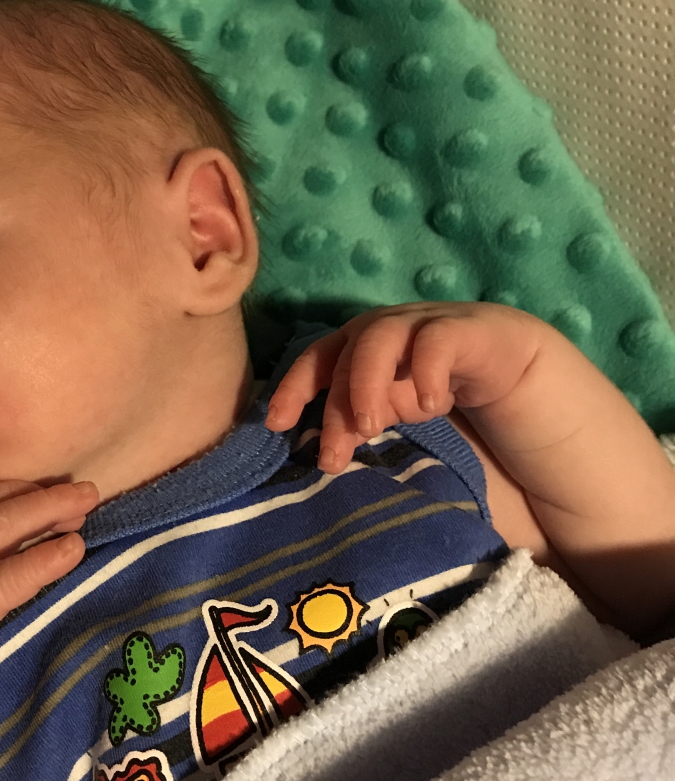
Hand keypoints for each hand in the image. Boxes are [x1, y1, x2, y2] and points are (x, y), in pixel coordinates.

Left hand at [265, 302, 545, 474]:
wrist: (504, 359)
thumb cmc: (432, 382)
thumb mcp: (389, 407)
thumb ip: (356, 422)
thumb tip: (324, 455)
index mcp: (355, 346)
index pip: (315, 361)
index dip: (293, 388)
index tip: (277, 424)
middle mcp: (382, 329)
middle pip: (343, 354)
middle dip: (334, 405)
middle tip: (334, 453)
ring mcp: (420, 324)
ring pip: (380, 338)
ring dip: (367, 382)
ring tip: (370, 425)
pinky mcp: (462, 330)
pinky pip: (437, 341)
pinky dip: (425, 372)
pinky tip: (428, 405)